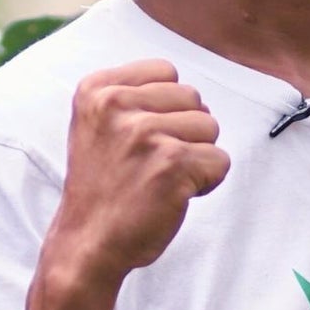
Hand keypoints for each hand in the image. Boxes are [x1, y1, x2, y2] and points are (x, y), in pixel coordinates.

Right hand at [49, 59, 227, 285]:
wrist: (88, 238)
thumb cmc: (101, 185)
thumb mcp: (96, 124)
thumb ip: (131, 97)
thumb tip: (188, 92)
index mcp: (96, 89)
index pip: (165, 71)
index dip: (166, 105)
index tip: (143, 134)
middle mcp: (116, 105)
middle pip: (192, 97)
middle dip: (185, 130)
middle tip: (153, 160)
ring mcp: (144, 133)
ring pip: (209, 126)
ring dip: (197, 154)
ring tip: (163, 175)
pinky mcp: (172, 163)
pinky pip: (220, 160)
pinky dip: (206, 181)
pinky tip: (175, 193)